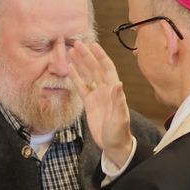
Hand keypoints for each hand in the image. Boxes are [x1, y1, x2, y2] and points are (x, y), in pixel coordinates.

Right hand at [69, 40, 132, 166]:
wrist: (113, 145)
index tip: (93, 45)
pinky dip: (76, 78)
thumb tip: (118, 83)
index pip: (107, 68)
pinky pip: (81, 88)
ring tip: (71, 52)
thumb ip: (118, 100)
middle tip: (77, 44)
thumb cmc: (119, 132)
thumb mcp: (119, 117)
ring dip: (80, 64)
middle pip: (95, 69)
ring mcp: (97, 95)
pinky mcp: (89, 103)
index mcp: (114, 90)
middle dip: (86, 56)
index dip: (100, 56)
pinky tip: (69, 70)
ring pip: (87, 75)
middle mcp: (105, 90)